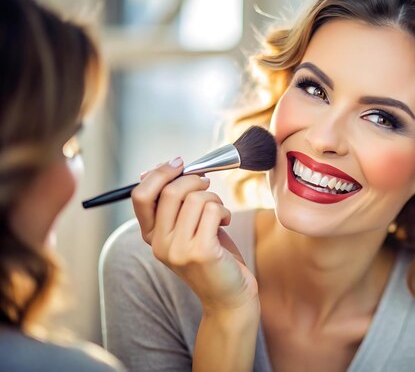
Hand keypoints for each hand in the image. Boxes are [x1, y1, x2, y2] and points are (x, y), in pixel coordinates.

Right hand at [131, 157, 258, 311]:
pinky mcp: (201, 252)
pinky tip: (226, 223)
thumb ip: (173, 204)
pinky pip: (212, 210)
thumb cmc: (212, 256)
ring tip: (219, 213)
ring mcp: (178, 250)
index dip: (159, 173)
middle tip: (207, 185)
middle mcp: (159, 244)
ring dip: (213, 198)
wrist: (229, 296)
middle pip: (169, 191)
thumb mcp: (187, 228)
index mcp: (151, 236)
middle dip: (194, 180)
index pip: (140, 196)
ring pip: (194, 198)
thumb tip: (158, 169)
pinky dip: (224, 211)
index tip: (180, 164)